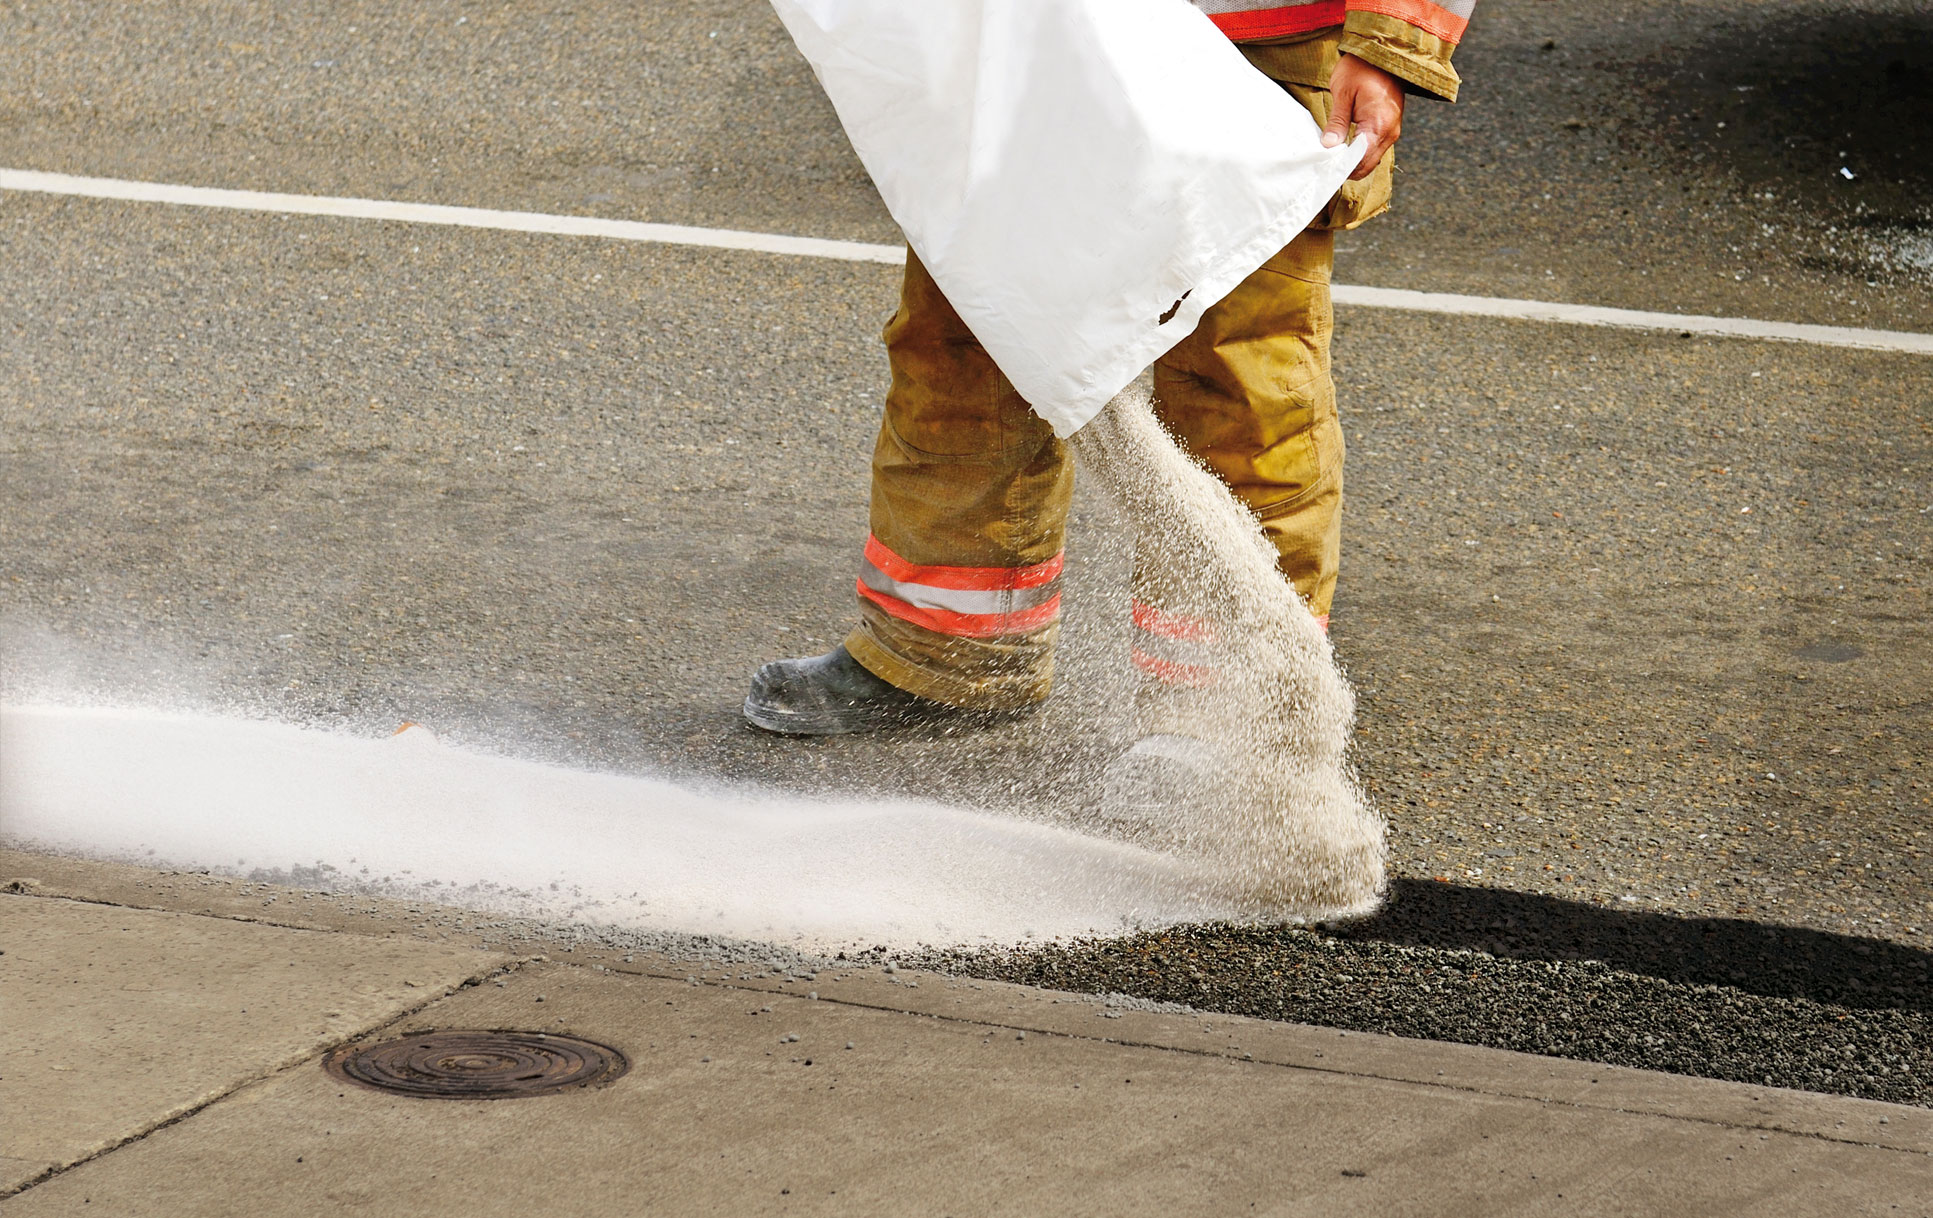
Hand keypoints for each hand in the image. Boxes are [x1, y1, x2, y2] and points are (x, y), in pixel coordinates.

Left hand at [1321, 54, 1404, 180]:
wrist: (1382, 50)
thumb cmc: (1362, 67)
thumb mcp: (1343, 93)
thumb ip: (1337, 122)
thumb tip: (1329, 146)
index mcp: (1378, 125)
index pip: (1360, 161)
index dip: (1341, 168)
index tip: (1324, 168)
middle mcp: (1390, 132)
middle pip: (1367, 165)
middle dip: (1346, 167)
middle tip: (1325, 164)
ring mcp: (1392, 130)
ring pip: (1371, 158)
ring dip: (1353, 160)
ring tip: (1332, 155)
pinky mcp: (1389, 125)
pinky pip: (1374, 147)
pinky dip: (1360, 151)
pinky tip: (1344, 146)